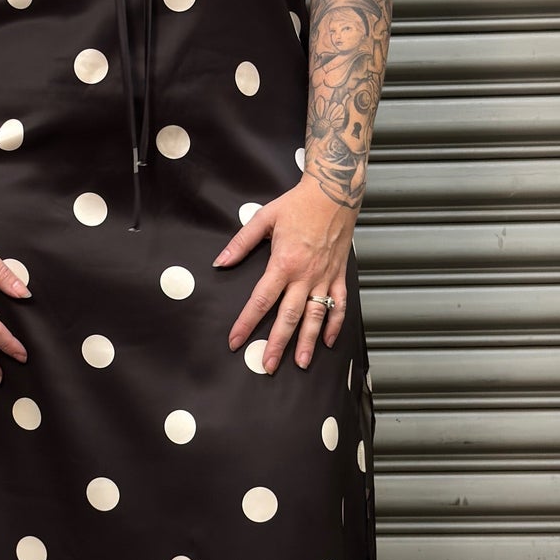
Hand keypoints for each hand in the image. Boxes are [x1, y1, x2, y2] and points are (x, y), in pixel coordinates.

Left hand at [213, 173, 360, 373]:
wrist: (333, 193)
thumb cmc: (297, 204)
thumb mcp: (263, 218)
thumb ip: (241, 243)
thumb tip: (220, 262)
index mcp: (283, 263)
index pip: (260, 301)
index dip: (246, 323)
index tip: (235, 341)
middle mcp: (305, 275)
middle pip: (289, 317)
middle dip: (277, 344)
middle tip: (267, 365)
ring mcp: (324, 277)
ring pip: (315, 316)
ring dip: (307, 342)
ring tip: (300, 363)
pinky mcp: (339, 275)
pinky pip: (339, 305)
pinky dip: (334, 324)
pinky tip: (327, 341)